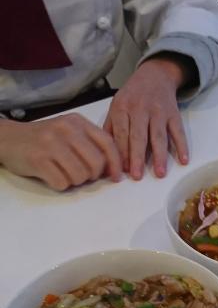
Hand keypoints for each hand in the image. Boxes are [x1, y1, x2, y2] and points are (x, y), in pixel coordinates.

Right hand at [0, 113, 121, 190]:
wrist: (9, 139)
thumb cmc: (44, 140)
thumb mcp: (68, 132)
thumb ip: (90, 144)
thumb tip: (112, 168)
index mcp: (77, 122)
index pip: (107, 143)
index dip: (115, 163)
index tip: (116, 177)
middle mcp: (66, 130)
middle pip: (96, 163)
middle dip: (92, 176)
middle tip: (82, 175)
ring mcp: (51, 144)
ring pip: (80, 175)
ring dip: (75, 181)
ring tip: (64, 173)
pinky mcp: (39, 159)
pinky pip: (62, 183)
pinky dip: (60, 185)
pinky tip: (51, 175)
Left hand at [104, 54, 194, 179]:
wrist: (155, 75)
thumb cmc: (132, 96)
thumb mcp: (116, 106)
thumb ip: (111, 128)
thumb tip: (106, 154)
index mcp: (122, 107)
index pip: (121, 134)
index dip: (121, 153)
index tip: (121, 171)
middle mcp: (140, 108)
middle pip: (139, 136)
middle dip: (137, 157)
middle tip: (136, 175)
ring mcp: (159, 111)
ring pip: (159, 136)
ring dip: (160, 156)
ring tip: (159, 173)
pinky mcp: (174, 114)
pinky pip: (178, 131)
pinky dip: (182, 146)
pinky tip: (183, 160)